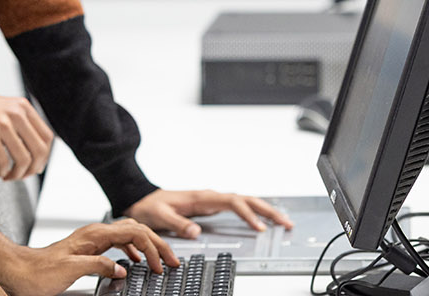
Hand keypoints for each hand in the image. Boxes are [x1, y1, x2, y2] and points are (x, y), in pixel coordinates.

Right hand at [0, 87, 53, 179]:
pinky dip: (1, 172)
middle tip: (20, 176)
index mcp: (22, 106)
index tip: (34, 167)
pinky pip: (2, 161)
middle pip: (39, 150)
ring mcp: (2, 121)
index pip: (47, 137)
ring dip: (16, 174)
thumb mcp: (1, 107)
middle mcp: (15, 112)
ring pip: (23, 159)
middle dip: (32, 169)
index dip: (43, 157)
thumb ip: (18, 119)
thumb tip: (35, 144)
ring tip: (6, 176)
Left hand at [0, 218, 179, 295]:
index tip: (162, 264)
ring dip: (147, 247)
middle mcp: (94, 233)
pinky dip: (132, 250)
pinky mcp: (88, 249)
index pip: (133, 232)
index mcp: (93, 235)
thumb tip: (123, 269)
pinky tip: (135, 261)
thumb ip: (99, 266)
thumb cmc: (39, 272)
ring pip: (128, 236)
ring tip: (159, 261)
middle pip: (135, 230)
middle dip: (156, 244)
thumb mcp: (71, 270)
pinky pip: (118, 244)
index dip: (152, 247)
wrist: (19, 271)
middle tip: (172, 260)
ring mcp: (92, 240)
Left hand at [124, 189, 294, 238]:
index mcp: (202, 197)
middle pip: (246, 200)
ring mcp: (213, 201)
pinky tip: (261, 220)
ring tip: (282, 221)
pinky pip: (238, 207)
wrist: (143, 199)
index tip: (260, 227)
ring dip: (264, 210)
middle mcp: (210, 197)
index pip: (233, 202)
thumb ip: (178, 224)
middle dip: (268, 210)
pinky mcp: (212, 207)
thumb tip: (196, 232)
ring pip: (245, 202)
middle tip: (286, 222)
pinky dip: (253, 212)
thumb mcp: (161, 217)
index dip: (248, 214)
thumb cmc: (151, 207)